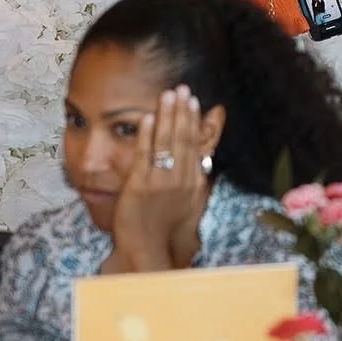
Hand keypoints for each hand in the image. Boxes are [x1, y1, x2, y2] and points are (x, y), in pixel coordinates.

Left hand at [108, 87, 211, 273]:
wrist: (149, 251)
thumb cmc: (167, 230)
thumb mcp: (190, 203)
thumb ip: (196, 179)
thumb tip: (202, 158)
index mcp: (193, 182)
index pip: (195, 144)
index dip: (194, 121)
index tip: (194, 101)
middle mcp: (180, 180)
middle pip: (183, 139)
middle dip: (182, 111)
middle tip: (182, 89)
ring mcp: (160, 182)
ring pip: (166, 143)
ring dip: (167, 116)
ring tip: (168, 94)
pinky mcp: (139, 186)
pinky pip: (144, 156)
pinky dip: (147, 135)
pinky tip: (148, 118)